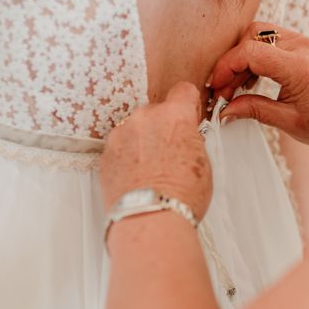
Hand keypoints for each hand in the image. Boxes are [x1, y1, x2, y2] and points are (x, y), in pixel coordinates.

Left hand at [100, 82, 211, 220]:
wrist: (149, 218)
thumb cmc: (180, 195)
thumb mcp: (203, 163)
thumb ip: (191, 140)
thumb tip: (186, 139)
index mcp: (174, 116)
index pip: (183, 90)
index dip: (188, 104)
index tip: (188, 117)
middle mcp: (145, 118)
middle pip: (157, 111)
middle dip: (163, 128)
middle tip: (172, 154)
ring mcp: (121, 134)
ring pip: (135, 128)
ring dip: (143, 142)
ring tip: (152, 170)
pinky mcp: (106, 153)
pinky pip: (120, 146)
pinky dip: (127, 157)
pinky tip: (138, 177)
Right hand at [208, 22, 308, 147]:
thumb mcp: (288, 121)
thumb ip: (254, 110)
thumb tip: (226, 110)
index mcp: (298, 67)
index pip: (251, 52)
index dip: (227, 66)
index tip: (217, 86)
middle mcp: (301, 47)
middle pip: (252, 37)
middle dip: (232, 61)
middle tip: (225, 89)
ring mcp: (303, 42)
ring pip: (259, 35)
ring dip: (242, 57)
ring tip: (236, 87)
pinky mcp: (302, 45)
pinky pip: (270, 40)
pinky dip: (255, 56)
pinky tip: (251, 79)